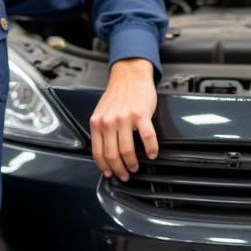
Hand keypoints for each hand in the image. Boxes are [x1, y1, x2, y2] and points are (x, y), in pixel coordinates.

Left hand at [89, 58, 158, 181]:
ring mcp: (125, 118)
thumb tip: (105, 153)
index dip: (105, 167)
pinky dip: (151, 149)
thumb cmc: (118, 94)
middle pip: (112, 154)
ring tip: (136, 166)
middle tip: (125, 174)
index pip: (98, 152)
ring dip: (133, 163)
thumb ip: (102, 130)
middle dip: (119, 169)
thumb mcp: (102, 112)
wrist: (130, 75)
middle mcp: (109, 121)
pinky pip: (147, 137)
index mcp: (98, 122)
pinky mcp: (141, 114)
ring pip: (127, 150)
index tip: (110, 173)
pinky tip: (152, 153)